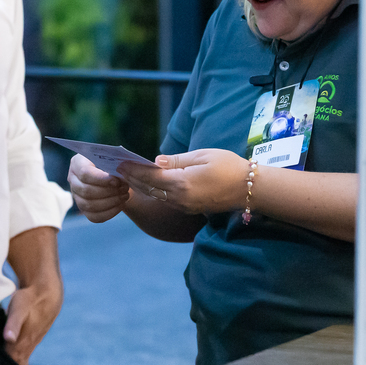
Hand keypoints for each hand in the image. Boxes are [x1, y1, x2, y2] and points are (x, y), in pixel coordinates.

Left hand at [2, 273, 61, 364]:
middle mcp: (26, 346)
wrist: (47, 292)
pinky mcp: (31, 339)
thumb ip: (13, 324)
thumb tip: (9, 339)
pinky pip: (22, 353)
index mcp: (21, 343)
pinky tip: (7, 357)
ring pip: (19, 360)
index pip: (10, 364)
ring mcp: (30, 343)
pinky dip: (14, 357)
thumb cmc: (29, 300)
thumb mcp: (18, 309)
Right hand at [67, 155, 130, 222]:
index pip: (84, 173)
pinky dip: (109, 212)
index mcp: (77, 162)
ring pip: (89, 205)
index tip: (117, 181)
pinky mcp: (84, 209)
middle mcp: (73, 180)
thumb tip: (121, 168)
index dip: (101, 179)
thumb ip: (115, 160)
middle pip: (86, 190)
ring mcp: (77, 196)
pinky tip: (121, 205)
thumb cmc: (114, 163)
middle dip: (108, 192)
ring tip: (124, 196)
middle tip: (125, 188)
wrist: (115, 176)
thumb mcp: (114, 157)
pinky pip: (94, 216)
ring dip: (110, 202)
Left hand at [117, 149, 248, 215]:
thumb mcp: (202, 156)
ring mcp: (184, 206)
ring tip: (127, 175)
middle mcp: (179, 198)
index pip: (150, 176)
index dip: (133, 170)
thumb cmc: (228, 167)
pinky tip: (147, 183)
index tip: (119, 163)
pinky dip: (154, 191)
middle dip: (132, 178)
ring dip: (141, 186)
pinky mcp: (188, 208)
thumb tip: (156, 162)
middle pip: (149, 188)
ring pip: (155, 196)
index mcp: (182, 183)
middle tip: (117, 168)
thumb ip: (177, 160)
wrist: (248, 189)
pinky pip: (165, 200)